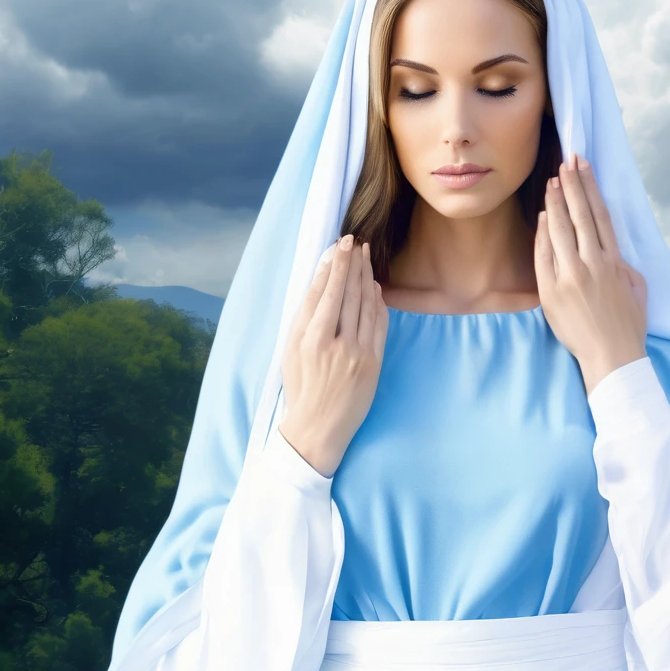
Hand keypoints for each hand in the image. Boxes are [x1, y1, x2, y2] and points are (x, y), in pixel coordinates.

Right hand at [278, 234, 388, 477]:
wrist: (318, 429)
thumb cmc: (300, 388)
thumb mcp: (291, 352)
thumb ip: (305, 318)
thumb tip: (320, 284)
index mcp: (310, 340)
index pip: (324, 293)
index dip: (333, 266)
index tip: (338, 245)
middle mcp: (335, 344)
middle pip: (347, 293)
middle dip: (351, 263)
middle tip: (354, 241)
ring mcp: (358, 353)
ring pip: (365, 305)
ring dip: (365, 277)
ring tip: (364, 256)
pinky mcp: (374, 363)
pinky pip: (379, 324)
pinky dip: (378, 303)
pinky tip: (375, 286)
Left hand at [535, 153, 647, 395]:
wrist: (611, 357)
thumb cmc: (628, 326)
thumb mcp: (637, 288)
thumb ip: (623, 265)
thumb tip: (610, 250)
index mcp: (614, 261)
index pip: (600, 215)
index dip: (591, 188)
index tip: (584, 167)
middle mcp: (591, 263)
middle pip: (579, 215)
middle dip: (573, 185)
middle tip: (567, 161)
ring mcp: (569, 276)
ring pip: (560, 229)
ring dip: (555, 202)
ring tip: (553, 180)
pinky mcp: (551, 290)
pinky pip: (544, 254)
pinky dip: (543, 232)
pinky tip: (543, 215)